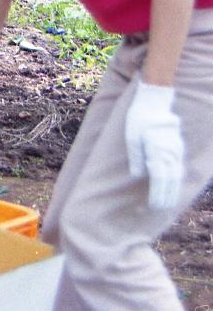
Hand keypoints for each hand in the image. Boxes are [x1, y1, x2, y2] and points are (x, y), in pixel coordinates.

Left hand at [124, 79, 183, 210]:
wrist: (154, 101)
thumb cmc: (139, 118)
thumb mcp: (131, 137)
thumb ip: (136, 158)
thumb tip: (138, 176)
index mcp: (158, 151)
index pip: (160, 179)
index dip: (158, 194)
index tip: (154, 206)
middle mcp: (170, 152)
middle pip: (171, 180)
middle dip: (166, 196)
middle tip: (160, 208)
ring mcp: (176, 149)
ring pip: (177, 174)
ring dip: (173, 189)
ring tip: (168, 202)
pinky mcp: (177, 146)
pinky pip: (179, 166)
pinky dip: (177, 178)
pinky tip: (173, 184)